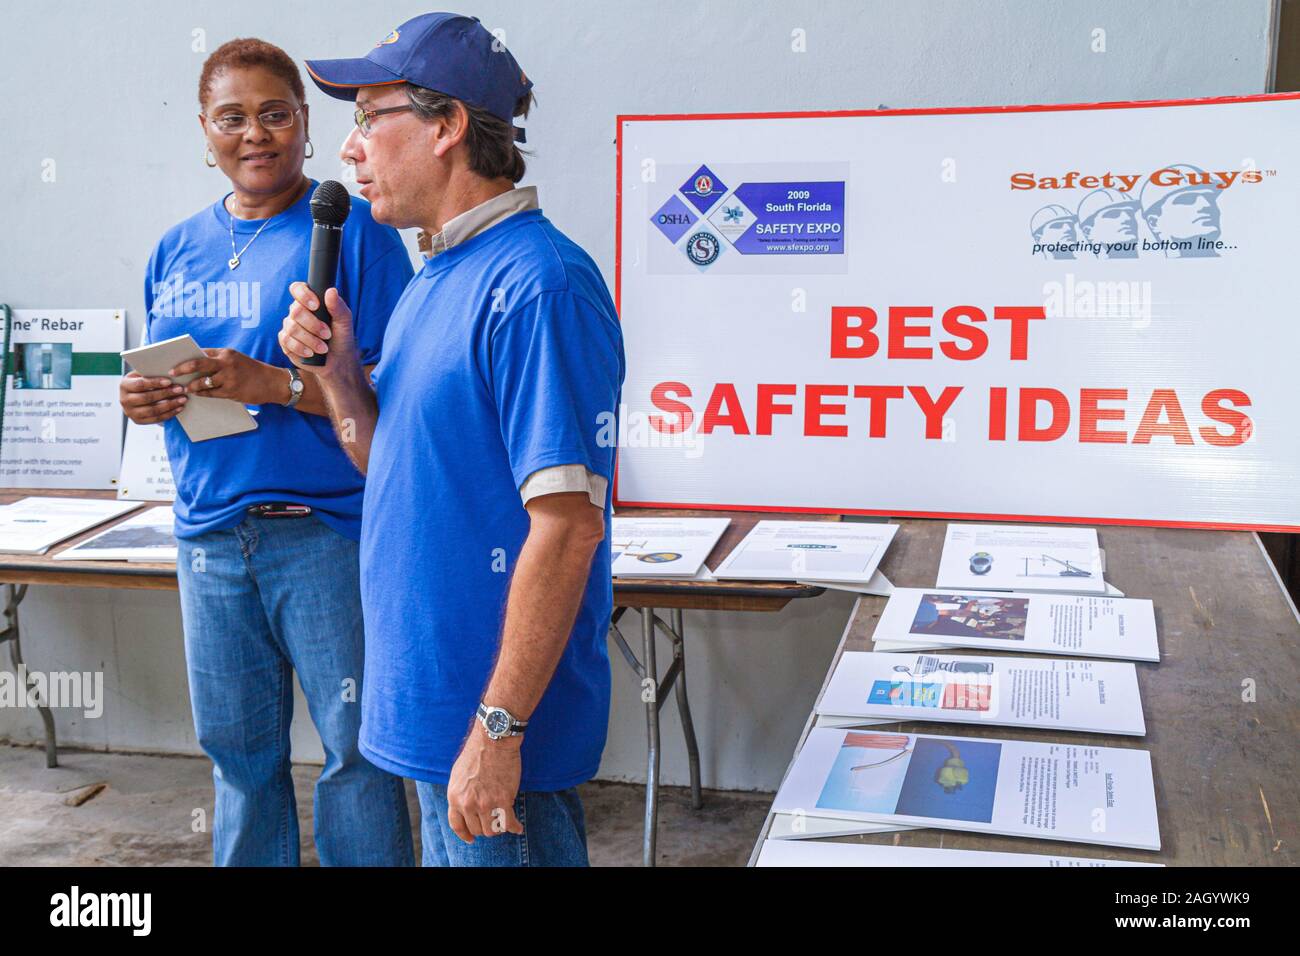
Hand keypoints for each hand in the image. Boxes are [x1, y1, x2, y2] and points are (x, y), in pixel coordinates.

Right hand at [119, 371, 186, 424]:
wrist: (134, 396)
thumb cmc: (142, 382)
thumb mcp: (141, 374)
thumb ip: (150, 372)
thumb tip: (168, 370)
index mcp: (124, 385)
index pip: (140, 384)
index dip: (155, 383)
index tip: (169, 381)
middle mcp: (124, 400)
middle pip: (147, 398)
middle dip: (165, 394)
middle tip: (180, 389)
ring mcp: (130, 412)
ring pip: (153, 410)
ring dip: (170, 405)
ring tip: (183, 399)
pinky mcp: (138, 421)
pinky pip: (156, 419)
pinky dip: (169, 413)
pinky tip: (179, 408)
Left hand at [170, 348, 282, 404]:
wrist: (273, 382)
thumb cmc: (253, 371)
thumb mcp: (237, 360)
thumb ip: (219, 361)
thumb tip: (197, 366)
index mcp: (226, 353)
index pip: (202, 352)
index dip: (187, 358)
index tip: (176, 362)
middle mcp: (227, 363)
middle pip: (197, 364)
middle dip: (182, 369)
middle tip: (172, 373)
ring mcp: (229, 377)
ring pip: (203, 382)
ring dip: (192, 386)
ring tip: (186, 388)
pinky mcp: (232, 391)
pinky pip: (211, 393)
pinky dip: (203, 394)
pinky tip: (199, 394)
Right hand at [279, 285, 358, 380]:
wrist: (338, 360)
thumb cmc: (341, 337)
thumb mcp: (344, 321)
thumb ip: (338, 306)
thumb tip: (331, 291)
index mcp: (310, 301)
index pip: (297, 289)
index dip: (304, 295)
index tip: (316, 306)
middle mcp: (297, 311)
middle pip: (296, 311)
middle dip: (313, 325)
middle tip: (327, 334)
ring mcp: (289, 326)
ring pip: (292, 328)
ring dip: (310, 339)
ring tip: (323, 348)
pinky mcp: (286, 341)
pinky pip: (286, 341)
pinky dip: (301, 348)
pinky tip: (311, 352)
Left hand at [445, 726, 524, 842]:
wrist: (494, 740)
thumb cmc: (477, 752)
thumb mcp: (458, 774)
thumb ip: (461, 793)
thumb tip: (465, 806)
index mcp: (455, 796)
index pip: (457, 825)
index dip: (465, 834)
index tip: (471, 838)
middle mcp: (468, 803)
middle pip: (477, 829)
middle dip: (485, 826)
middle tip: (493, 820)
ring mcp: (485, 803)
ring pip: (492, 830)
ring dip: (499, 827)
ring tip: (504, 820)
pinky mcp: (503, 800)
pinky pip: (508, 823)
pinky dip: (514, 827)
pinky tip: (518, 827)